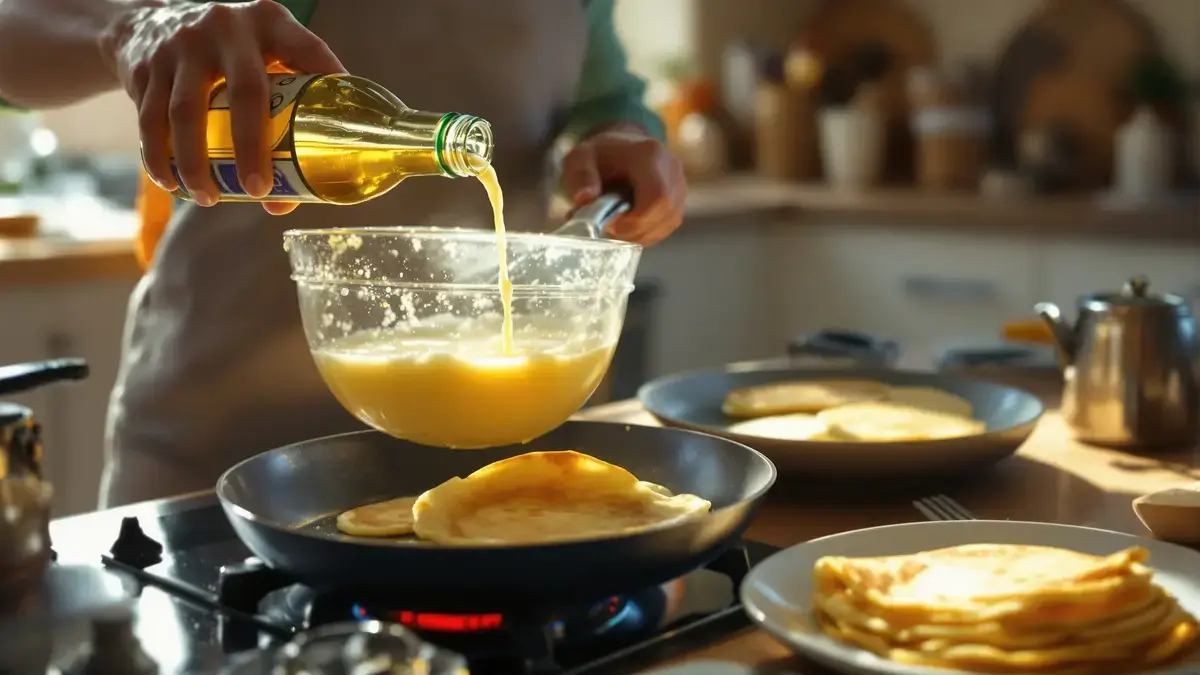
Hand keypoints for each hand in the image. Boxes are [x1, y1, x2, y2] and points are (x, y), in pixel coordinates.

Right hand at [101, 0, 343, 214]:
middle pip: (244, 91)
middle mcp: (227, 27)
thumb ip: (284, 112)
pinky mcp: (147, 64)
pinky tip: (171, 184)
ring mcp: (182, 44)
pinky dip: (158, 157)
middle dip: (252, 146)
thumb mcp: (261, 58)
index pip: (306, 51)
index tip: (331, 133)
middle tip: (258, 190)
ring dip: (196, 163)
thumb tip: (287, 200)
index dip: (326, 82)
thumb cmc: (229, 57)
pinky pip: (150, 118)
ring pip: (186, 111)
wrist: (150, 23)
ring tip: (209, 199)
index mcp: (269, 22)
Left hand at [560, 125, 685, 245]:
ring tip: (619, 225)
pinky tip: (630, 225)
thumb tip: (585, 199)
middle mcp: (671, 168)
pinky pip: (669, 223)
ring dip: (642, 233)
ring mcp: (679, 183)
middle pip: (666, 213)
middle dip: (637, 229)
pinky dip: (649, 231)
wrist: (620, 147)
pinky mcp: (679, 198)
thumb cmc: (600, 155)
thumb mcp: (580, 158)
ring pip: (669, 221)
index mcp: (649, 155)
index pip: (657, 197)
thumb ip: (581, 176)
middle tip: (611, 228)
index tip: (611, 224)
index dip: (636, 220)